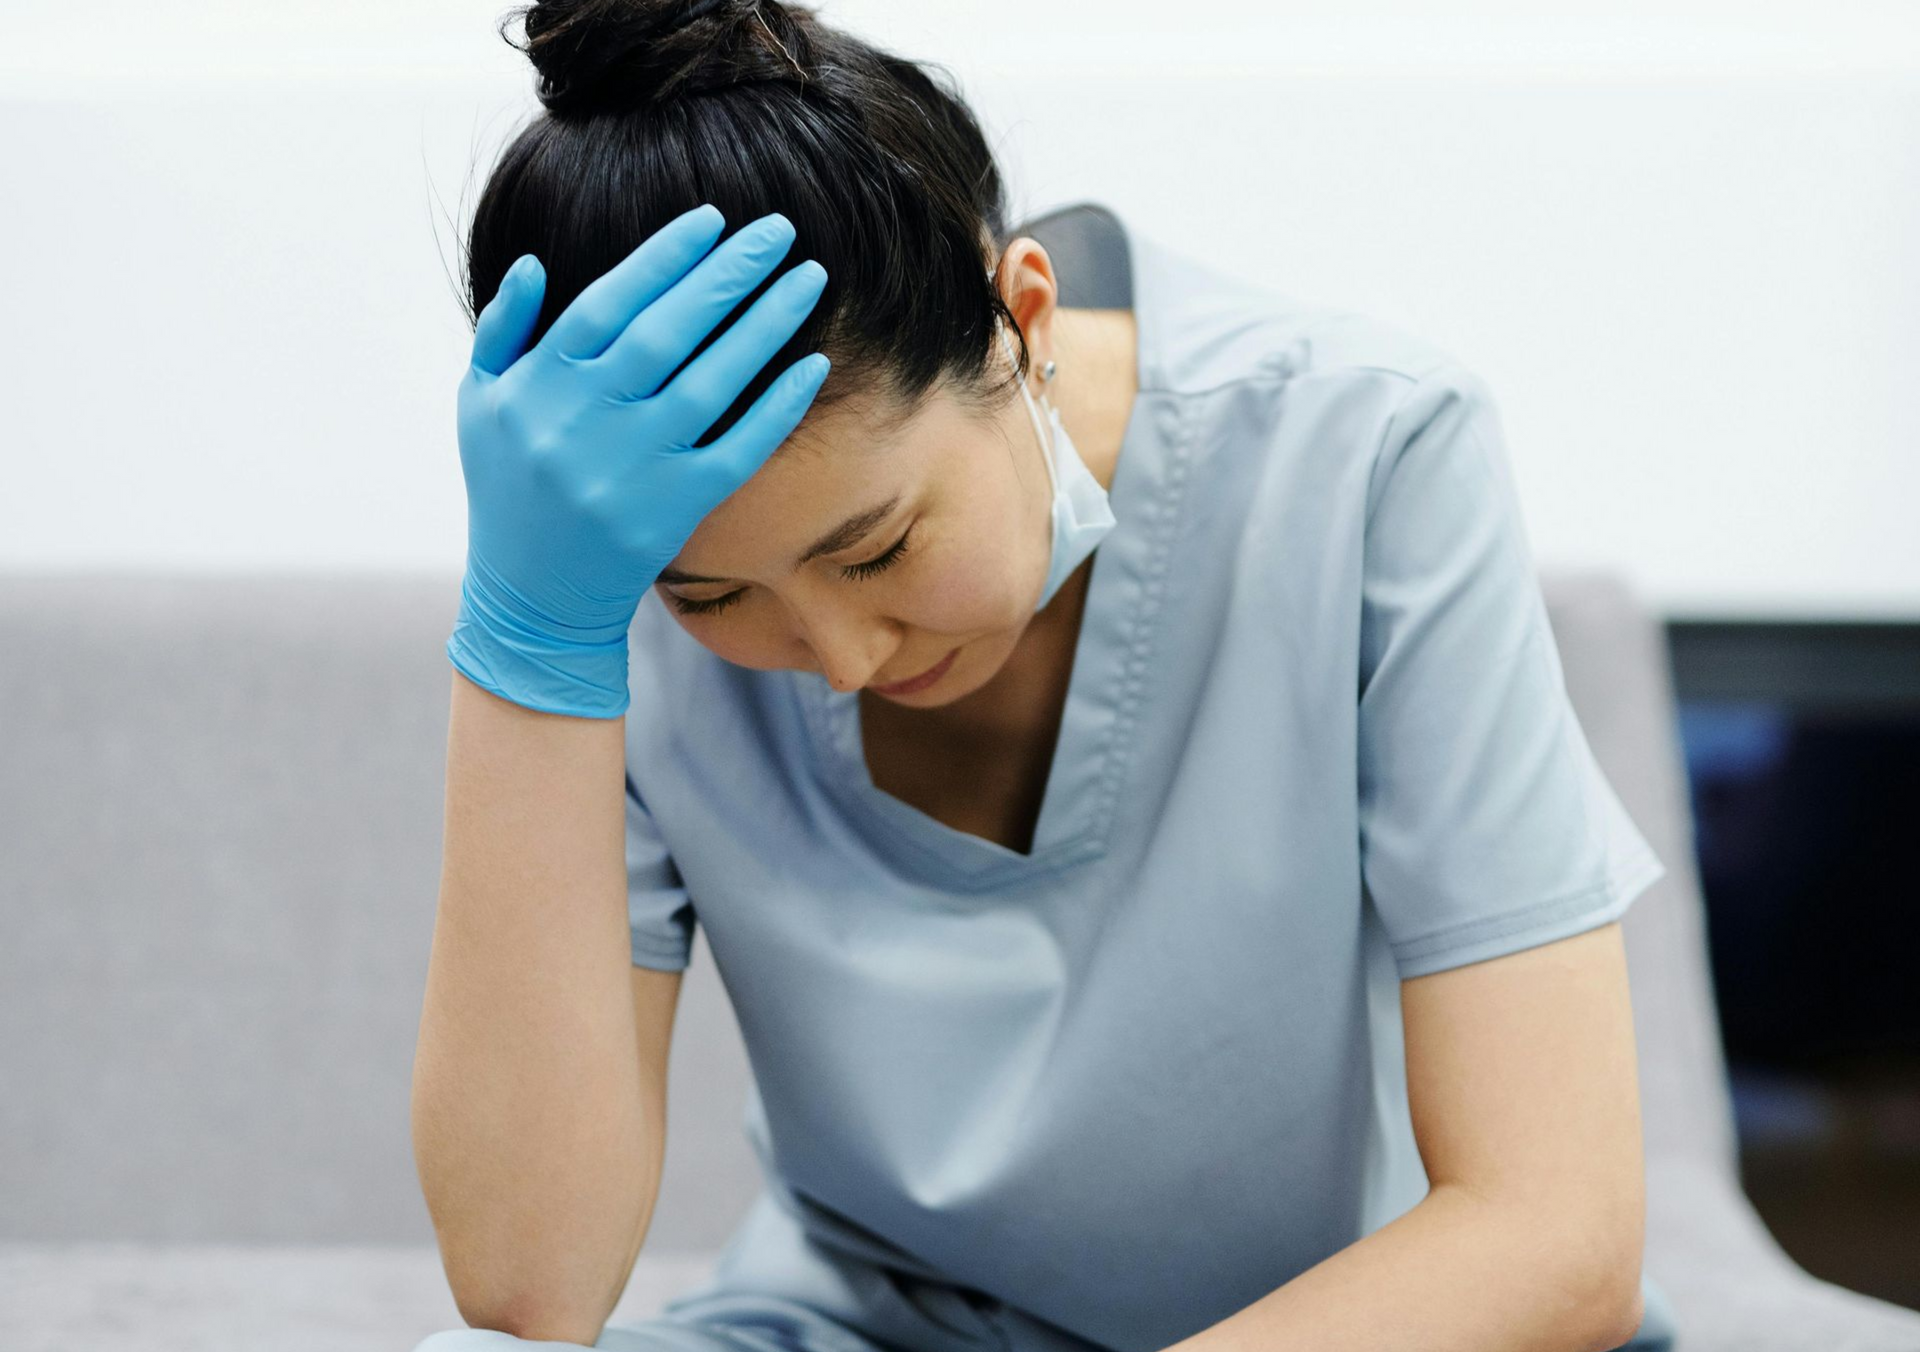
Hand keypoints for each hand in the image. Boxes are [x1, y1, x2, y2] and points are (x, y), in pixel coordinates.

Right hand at [447, 203, 829, 716]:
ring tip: (808, 278)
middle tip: (779, 230)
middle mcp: (586, 422)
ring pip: (711, 383)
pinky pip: (738, 449)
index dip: (663, 257)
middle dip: (728, 274)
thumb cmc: (509, 486)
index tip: (712, 220)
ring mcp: (634, 468)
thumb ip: (504, 330)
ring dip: (764, 325)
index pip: (609, 303)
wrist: (533, 595)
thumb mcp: (480, 405)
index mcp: (540, 386)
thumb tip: (532, 263)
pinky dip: (776, 407)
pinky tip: (812, 366)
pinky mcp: (674, 509)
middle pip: (667, 332)